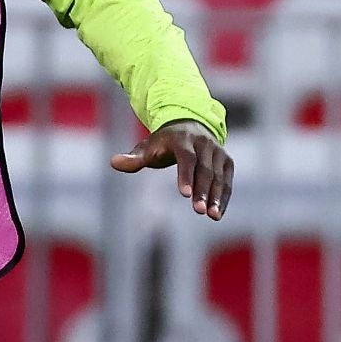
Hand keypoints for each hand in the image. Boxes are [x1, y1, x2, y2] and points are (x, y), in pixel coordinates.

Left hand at [110, 119, 233, 220]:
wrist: (190, 125)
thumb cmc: (163, 142)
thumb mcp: (147, 147)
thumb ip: (133, 158)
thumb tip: (113, 162)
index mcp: (183, 139)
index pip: (187, 158)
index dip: (186, 176)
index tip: (184, 195)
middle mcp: (204, 144)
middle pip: (205, 169)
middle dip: (203, 191)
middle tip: (198, 211)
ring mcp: (217, 152)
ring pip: (218, 176)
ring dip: (216, 197)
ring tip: (212, 216)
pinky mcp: (226, 161)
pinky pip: (226, 181)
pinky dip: (223, 197)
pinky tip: (218, 214)